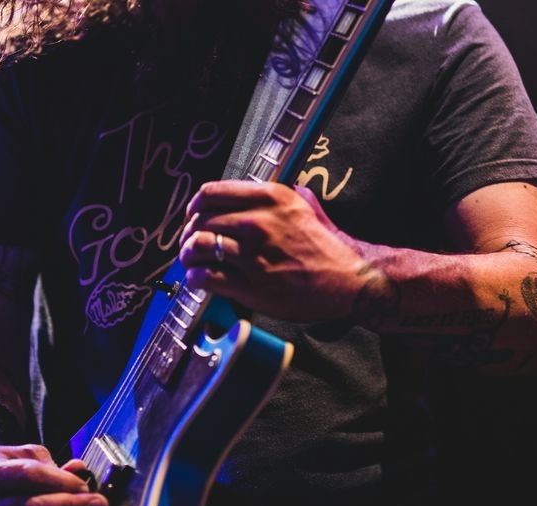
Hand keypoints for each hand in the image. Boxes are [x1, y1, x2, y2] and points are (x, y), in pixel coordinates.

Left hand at [179, 180, 368, 321]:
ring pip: (198, 247)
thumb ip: (284, 194)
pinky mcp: (250, 285)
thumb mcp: (308, 206)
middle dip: (189, 232)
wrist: (348, 281)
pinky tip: (199, 279)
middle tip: (190, 242)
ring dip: (188, 255)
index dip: (195, 205)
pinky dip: (195, 278)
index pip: (211, 193)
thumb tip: (265, 189)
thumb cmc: (329, 248)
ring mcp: (252, 255)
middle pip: (200, 221)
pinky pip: (205, 277)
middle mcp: (258, 223)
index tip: (193, 214)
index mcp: (270, 198)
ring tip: (190, 260)